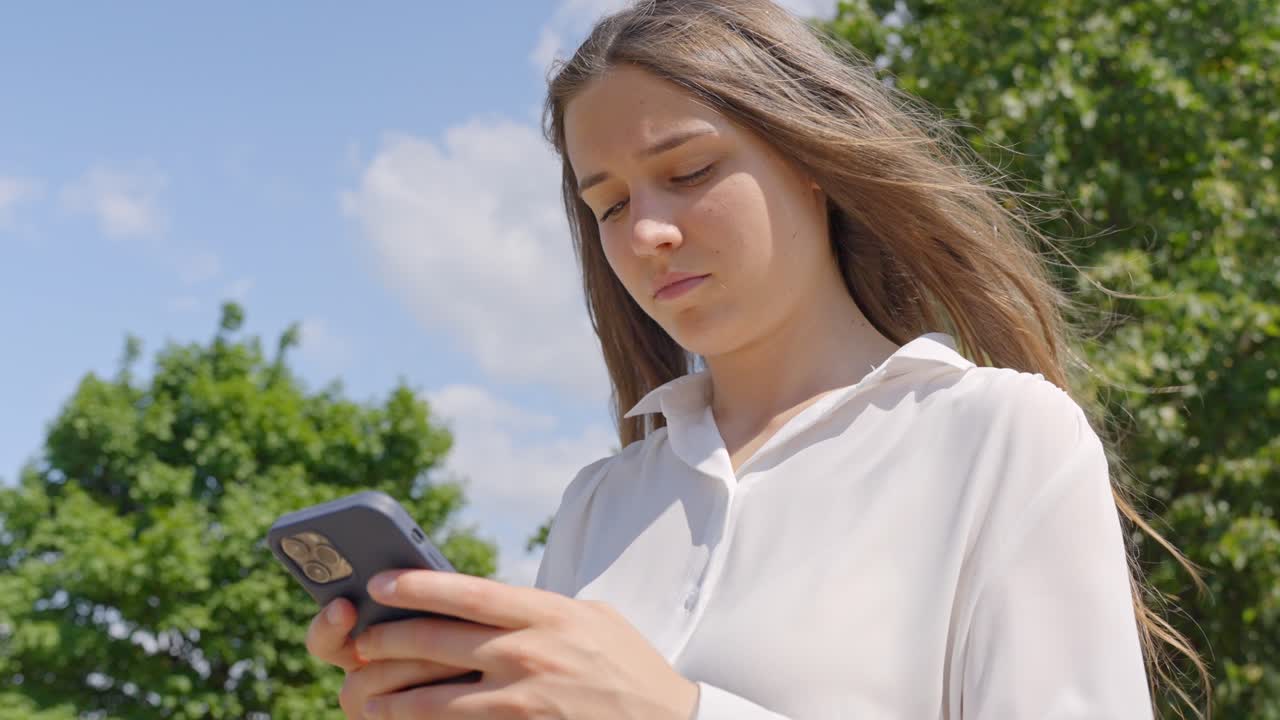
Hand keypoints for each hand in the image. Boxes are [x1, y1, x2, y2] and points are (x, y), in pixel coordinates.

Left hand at [309, 569, 699, 718]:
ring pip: (435, 694)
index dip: (419, 585)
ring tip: (363, 690)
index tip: (382, 582)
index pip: (468, 592)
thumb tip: (491, 603)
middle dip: (389, 638)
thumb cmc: (628, 665)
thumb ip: (540, 608)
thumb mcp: (591, 618)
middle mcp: (530, 650)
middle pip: (438, 640)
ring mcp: (524, 696)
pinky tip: (397, 719)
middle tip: (360, 639)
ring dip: (391, 693)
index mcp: (547, 611)